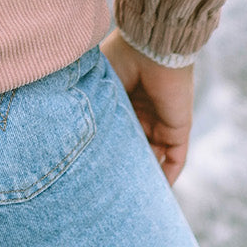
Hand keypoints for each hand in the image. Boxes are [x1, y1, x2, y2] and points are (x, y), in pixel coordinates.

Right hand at [100, 27, 193, 185]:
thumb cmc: (121, 58)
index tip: (93, 166)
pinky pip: (175, 159)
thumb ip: (91, 106)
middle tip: (108, 190)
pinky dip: (167, 177)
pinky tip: (155, 194)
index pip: (118, 131)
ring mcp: (162, 122)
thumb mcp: (99, 86)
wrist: (152, 47)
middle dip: (126, 166)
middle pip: (135, 147)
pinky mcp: (178, 129)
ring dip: (145, 175)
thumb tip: (68, 130)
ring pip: (154, 156)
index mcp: (123, 100)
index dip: (108, 147)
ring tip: (129, 198)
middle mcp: (143, 113)